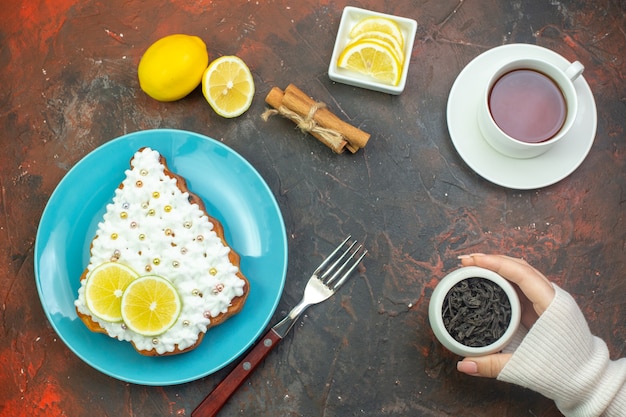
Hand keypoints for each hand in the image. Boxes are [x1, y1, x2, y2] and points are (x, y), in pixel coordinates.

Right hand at [455, 254, 555, 377]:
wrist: (586, 378)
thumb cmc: (562, 371)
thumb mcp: (524, 367)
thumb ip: (492, 365)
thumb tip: (463, 365)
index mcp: (552, 305)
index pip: (522, 273)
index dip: (496, 263)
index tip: (473, 260)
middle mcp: (552, 296)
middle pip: (520, 266)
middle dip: (491, 260)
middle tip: (465, 261)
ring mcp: (548, 299)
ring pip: (521, 273)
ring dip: (497, 265)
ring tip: (472, 265)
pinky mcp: (543, 306)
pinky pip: (522, 284)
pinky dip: (504, 277)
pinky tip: (488, 278)